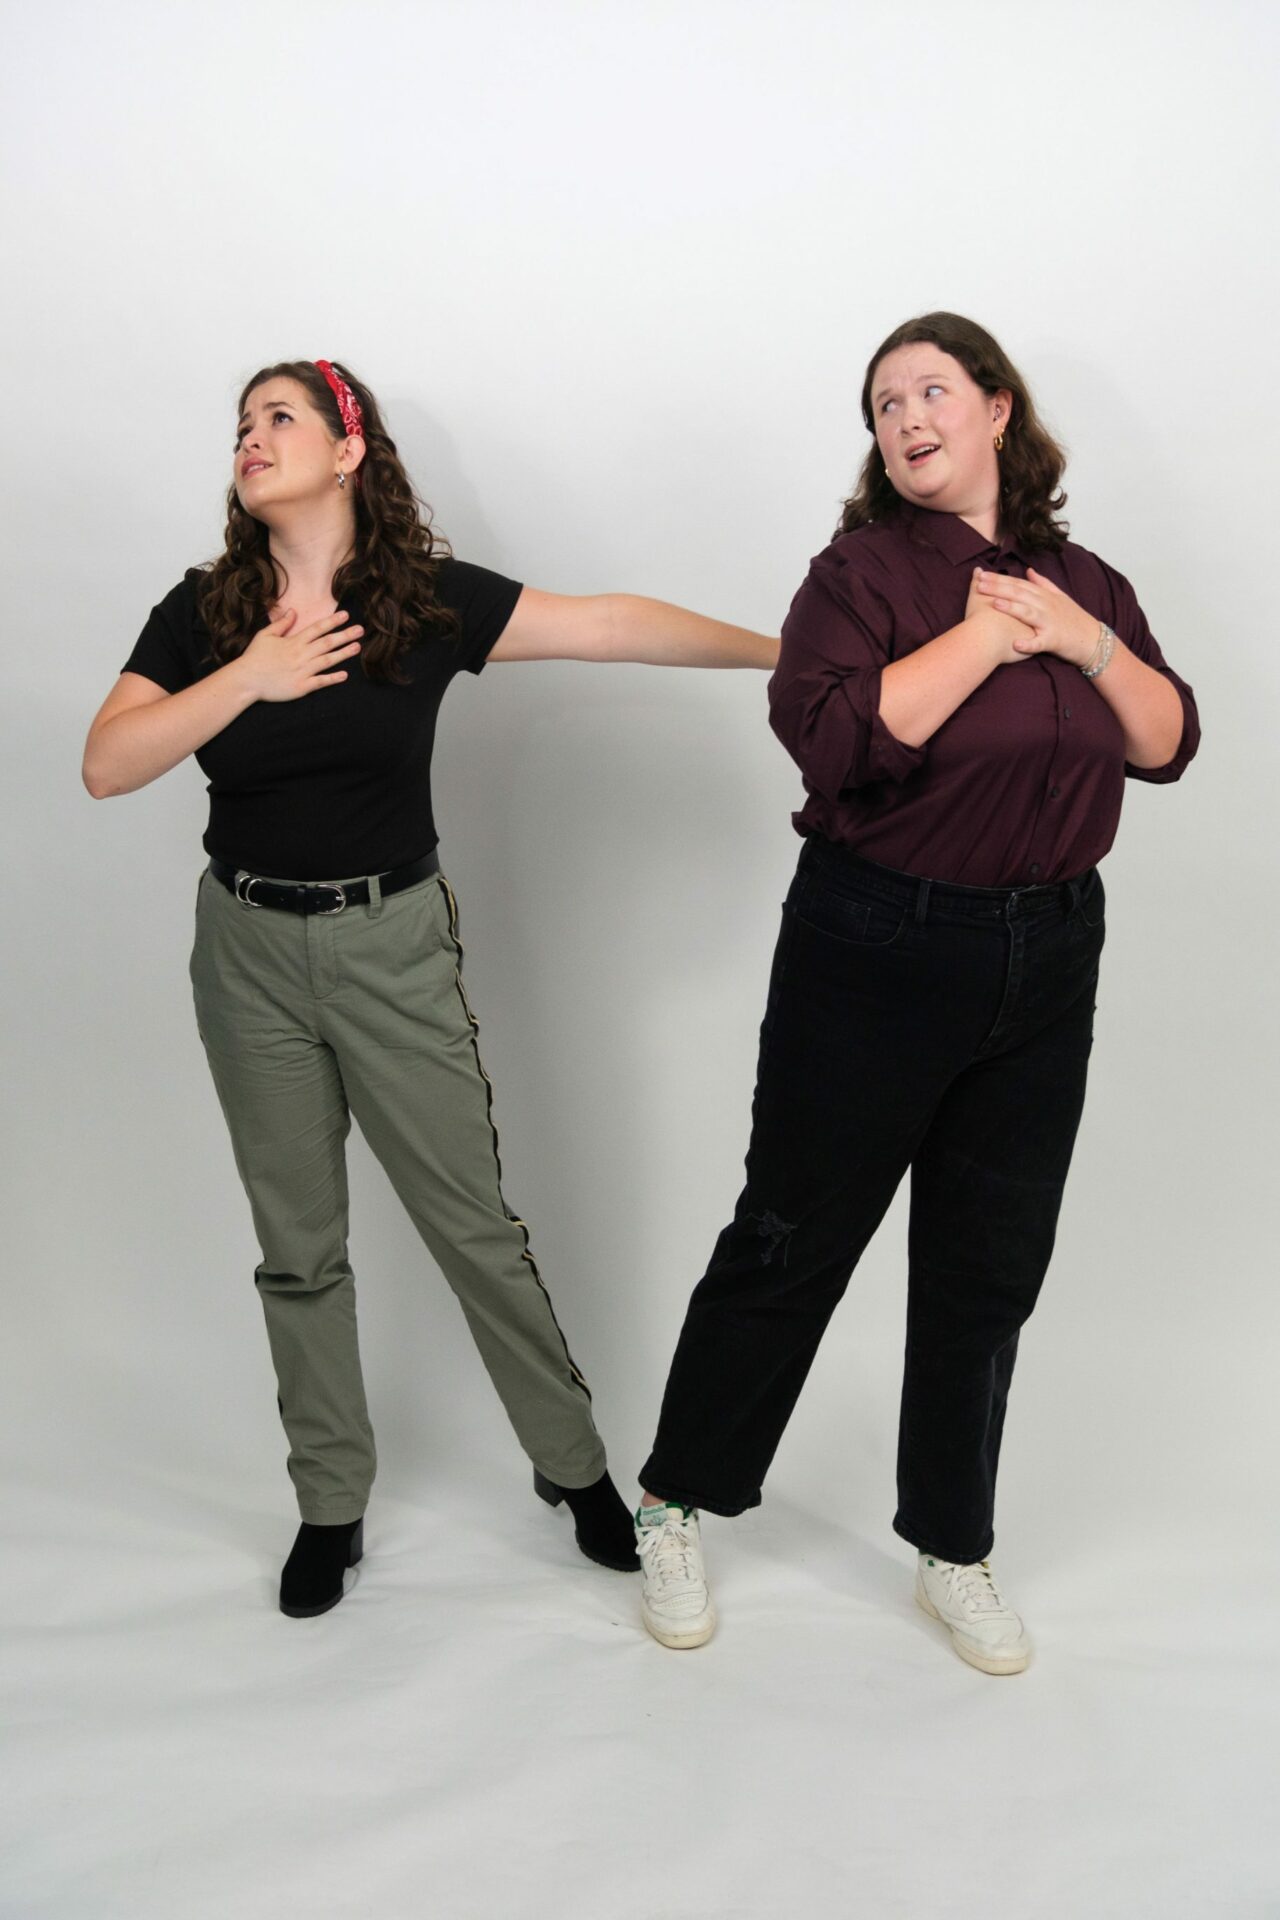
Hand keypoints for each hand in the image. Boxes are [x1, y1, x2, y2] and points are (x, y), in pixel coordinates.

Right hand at [234, 609, 363, 701]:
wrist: (246, 680)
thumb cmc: (254, 657)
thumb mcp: (265, 635)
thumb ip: (282, 624)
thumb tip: (293, 611)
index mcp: (293, 641)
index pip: (317, 628)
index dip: (332, 621)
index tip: (346, 615)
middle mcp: (301, 655)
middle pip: (327, 643)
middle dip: (345, 635)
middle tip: (361, 630)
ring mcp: (302, 671)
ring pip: (328, 660)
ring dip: (344, 654)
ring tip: (357, 647)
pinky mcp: (301, 687)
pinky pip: (321, 682)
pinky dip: (333, 678)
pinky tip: (345, 675)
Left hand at [973, 567, 1098, 666]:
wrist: (1091, 639)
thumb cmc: (1072, 619)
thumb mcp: (1059, 597)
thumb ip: (1043, 583)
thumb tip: (1028, 570)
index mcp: (1044, 595)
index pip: (1019, 583)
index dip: (1000, 578)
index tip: (981, 574)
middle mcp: (1046, 605)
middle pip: (1020, 594)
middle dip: (999, 588)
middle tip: (979, 584)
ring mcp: (1050, 622)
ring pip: (1028, 613)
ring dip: (1011, 608)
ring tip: (994, 604)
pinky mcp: (1054, 640)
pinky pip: (1039, 642)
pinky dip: (1028, 644)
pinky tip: (1015, 644)